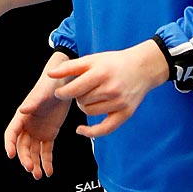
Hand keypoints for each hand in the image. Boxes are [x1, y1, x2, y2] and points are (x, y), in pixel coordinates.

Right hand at [4, 70, 70, 178]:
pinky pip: (46, 151)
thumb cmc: (51, 84)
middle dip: (25, 158)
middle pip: (22, 146)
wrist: (65, 82)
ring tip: (39, 176)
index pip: (11, 133)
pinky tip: (49, 172)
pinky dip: (47, 162)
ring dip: (35, 164)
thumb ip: (33, 102)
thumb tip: (22, 109)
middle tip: (31, 168)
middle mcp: (27, 125)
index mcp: (22, 116)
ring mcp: (38, 131)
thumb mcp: (42, 93)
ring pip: (33, 151)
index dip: (9, 144)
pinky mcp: (49, 134)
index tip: (10, 155)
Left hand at [51, 43, 170, 138]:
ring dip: (85, 106)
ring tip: (91, 97)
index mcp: (101, 73)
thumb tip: (49, 74)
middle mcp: (111, 89)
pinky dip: (91, 132)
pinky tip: (80, 130)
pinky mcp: (126, 114)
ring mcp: (119, 103)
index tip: (59, 92)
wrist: (143, 68)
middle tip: (83, 89)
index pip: (74, 89)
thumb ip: (70, 67)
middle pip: (81, 101)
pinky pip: (104, 129)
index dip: (63, 93)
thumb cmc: (114, 63)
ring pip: (89, 112)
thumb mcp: (92, 60)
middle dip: (77, 96)